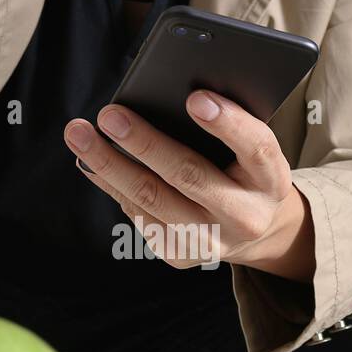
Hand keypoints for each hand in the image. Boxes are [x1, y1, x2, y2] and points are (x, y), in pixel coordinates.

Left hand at [64, 91, 314, 280]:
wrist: (256, 231)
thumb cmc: (246, 170)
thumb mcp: (250, 148)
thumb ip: (226, 123)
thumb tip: (160, 95)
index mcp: (272, 179)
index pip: (257, 147)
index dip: (228, 123)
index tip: (194, 98)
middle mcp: (245, 216)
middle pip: (189, 176)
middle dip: (145, 143)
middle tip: (110, 114)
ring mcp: (211, 242)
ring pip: (151, 200)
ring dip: (108, 164)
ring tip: (79, 135)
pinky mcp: (181, 256)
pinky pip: (139, 215)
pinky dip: (112, 184)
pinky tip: (91, 163)